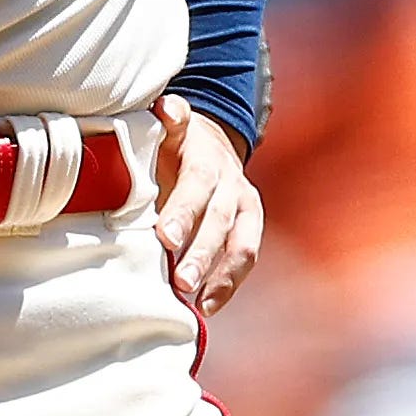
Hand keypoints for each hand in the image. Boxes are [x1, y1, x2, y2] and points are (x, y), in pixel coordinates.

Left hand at [153, 98, 263, 314]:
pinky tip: (208, 307)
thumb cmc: (177, 144)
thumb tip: (166, 108)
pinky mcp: (250, 229)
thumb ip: (169, 120)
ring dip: (222, 277)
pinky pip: (245, 260)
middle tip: (182, 281)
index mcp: (207, 160)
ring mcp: (245, 209)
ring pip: (241, 245)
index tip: (165, 238)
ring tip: (199, 302)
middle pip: (220, 221)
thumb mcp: (171, 128)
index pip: (197, 186)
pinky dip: (228, 285)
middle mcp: (232, 185)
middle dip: (202, 253)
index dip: (184, 212)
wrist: (212, 143)